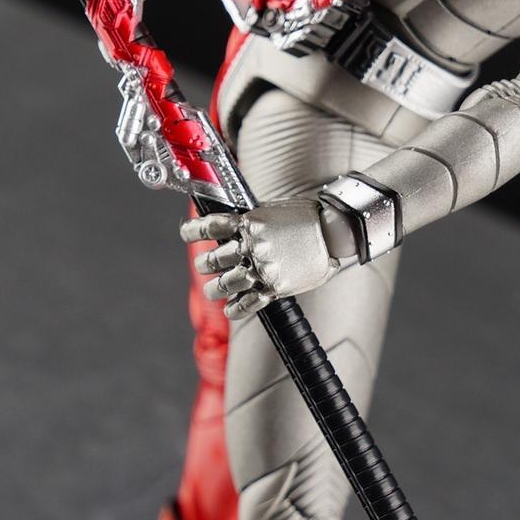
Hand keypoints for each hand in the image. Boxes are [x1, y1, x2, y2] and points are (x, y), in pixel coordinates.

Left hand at [181, 199, 336, 319]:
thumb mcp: (272, 210)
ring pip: (225, 284)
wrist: (334, 230)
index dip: (192, 231)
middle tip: (203, 267)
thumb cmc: (306, 218)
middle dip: (204, 265)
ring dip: (214, 289)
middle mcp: (252, 245)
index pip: (210, 226)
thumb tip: (233, 225)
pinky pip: (247, 303)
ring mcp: (263, 267)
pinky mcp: (275, 287)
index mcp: (249, 222)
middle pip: (213, 259)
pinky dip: (235, 309)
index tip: (185, 235)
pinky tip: (230, 310)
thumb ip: (252, 220)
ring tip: (213, 291)